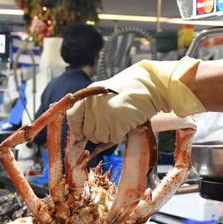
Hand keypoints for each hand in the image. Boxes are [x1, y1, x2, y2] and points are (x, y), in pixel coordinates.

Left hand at [67, 57, 204, 144]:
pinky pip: (113, 139)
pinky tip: (127, 122)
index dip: (77, 129)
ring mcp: (103, 114)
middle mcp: (92, 105)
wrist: (150, 85)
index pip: (72, 118)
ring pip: (100, 138)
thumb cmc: (129, 89)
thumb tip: (79, 134)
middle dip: (99, 132)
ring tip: (120, 120)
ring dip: (110, 134)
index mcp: (87, 96)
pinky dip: (121, 135)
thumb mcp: (103, 93)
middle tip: (112, 122)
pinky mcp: (116, 123)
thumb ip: (90, 109)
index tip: (81, 136)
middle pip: (87, 132)